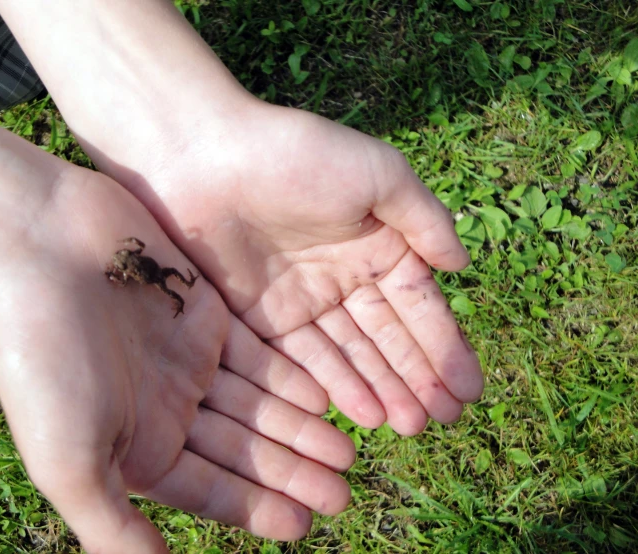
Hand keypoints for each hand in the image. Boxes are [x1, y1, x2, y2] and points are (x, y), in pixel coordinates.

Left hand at [0, 0, 483, 434]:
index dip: (443, 348)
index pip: (417, 305)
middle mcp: (342, 276)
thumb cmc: (296, 156)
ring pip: (349, 356)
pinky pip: (302, 359)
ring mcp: (301, 300)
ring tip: (409, 427)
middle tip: (443, 420)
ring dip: (381, 390)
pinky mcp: (260, 318)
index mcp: (375, 242)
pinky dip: (332, 386)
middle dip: (417, 378)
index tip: (468, 390)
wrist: (202, 157)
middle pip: (386, 339)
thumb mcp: (377, 173)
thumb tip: (462, 266)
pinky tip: (360, 414)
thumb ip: (424, 218)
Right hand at [0, 83, 354, 552]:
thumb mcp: (68, 458)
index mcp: (132, 445)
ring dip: (297, 427)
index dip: (255, 508)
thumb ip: (111, 523)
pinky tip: (322, 396)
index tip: (303, 526)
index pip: (208, 488)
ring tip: (344, 454)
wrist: (33, 246)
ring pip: (254, 402)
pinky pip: (254, 352)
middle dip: (290, 472)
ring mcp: (184, 357)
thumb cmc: (43, 358)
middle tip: (343, 495)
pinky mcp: (201, 312)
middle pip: (241, 447)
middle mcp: (163, 405)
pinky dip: (286, 375)